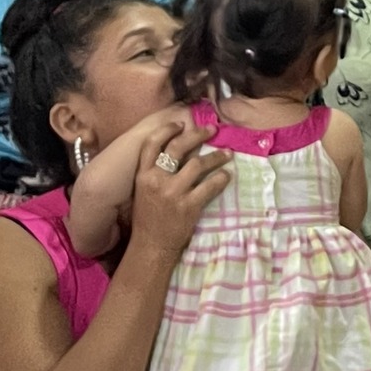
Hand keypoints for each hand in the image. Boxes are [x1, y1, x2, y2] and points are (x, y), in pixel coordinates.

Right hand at [126, 121, 231, 259]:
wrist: (151, 246)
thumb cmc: (148, 218)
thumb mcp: (144, 191)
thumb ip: (156, 172)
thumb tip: (181, 150)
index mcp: (143, 175)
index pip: (153, 144)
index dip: (168, 129)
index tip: (182, 124)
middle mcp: (157, 180)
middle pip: (179, 147)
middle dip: (198, 135)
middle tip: (212, 130)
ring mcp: (173, 193)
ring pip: (198, 164)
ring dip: (216, 157)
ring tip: (227, 155)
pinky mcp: (189, 206)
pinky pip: (210, 186)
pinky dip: (221, 179)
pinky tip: (226, 176)